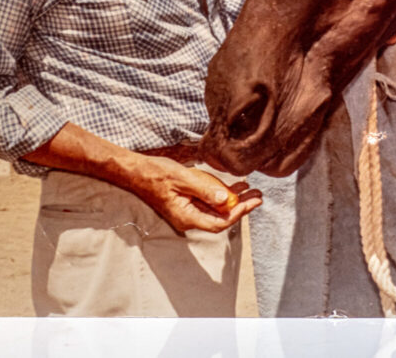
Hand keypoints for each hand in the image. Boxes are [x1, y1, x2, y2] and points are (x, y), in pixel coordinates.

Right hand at [131, 155, 261, 233]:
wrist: (137, 171)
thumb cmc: (156, 174)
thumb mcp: (182, 179)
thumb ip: (203, 189)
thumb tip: (224, 199)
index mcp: (186, 217)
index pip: (218, 223)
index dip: (237, 214)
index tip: (251, 203)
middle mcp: (189, 218)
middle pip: (220, 217)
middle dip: (241, 207)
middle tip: (259, 196)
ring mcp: (188, 210)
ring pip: (216, 209)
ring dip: (234, 200)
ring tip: (252, 190)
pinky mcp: (188, 201)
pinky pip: (209, 200)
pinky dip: (223, 194)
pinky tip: (235, 185)